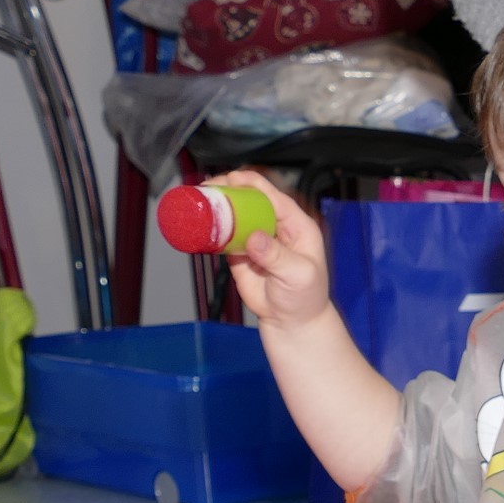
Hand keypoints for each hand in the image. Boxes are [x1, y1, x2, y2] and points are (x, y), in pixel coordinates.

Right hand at [215, 171, 330, 331]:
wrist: (291, 322)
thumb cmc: (305, 297)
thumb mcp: (299, 275)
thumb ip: (277, 256)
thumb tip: (254, 238)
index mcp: (296, 224)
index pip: (273, 196)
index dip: (253, 185)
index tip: (233, 180)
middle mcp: (275, 226)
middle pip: (250, 199)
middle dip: (230, 191)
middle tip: (210, 189)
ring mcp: (255, 237)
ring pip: (234, 215)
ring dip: (217, 207)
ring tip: (199, 201)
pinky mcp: (239, 252)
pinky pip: (223, 235)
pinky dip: (211, 229)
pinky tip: (198, 224)